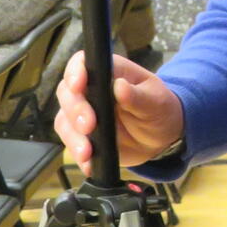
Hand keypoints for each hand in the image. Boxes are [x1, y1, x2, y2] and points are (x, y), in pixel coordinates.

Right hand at [54, 51, 184, 175]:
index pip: (83, 63)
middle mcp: (92, 90)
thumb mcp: (156, 101)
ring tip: (87, 151)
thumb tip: (120, 86)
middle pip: (67, 93)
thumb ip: (138, 96)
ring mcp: (86, 113)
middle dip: (75, 109)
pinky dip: (77, 155)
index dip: (75, 72)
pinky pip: (72, 144)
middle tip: (89, 125)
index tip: (78, 85)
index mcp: (110, 72)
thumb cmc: (159, 109)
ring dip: (73, 137)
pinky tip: (88, 163)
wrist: (162, 136)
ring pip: (65, 120)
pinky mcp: (84, 136)